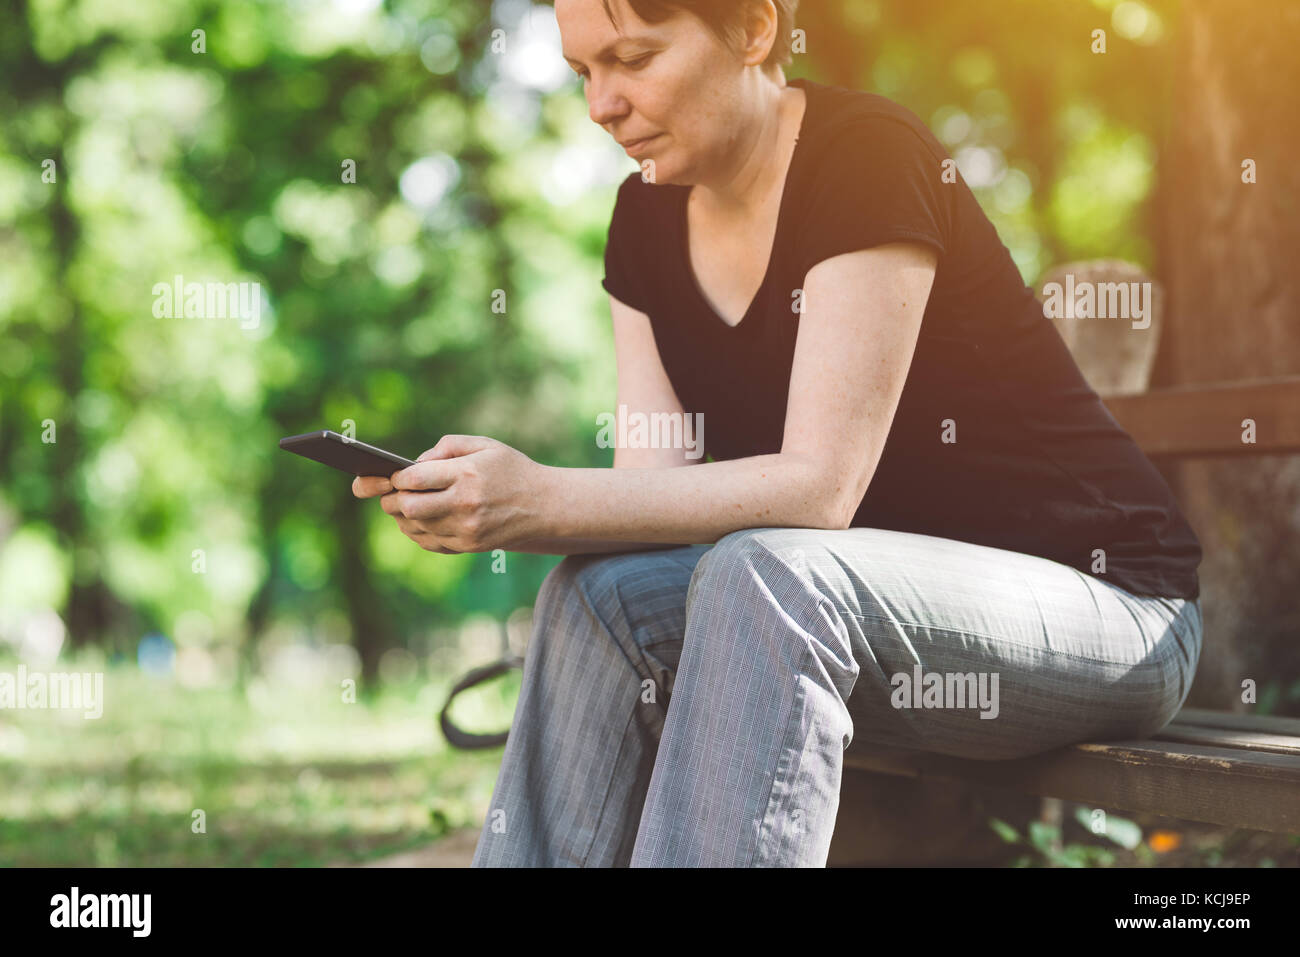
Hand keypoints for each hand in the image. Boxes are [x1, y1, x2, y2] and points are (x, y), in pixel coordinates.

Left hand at [353, 435, 545, 553]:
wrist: (545, 506)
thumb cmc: (512, 470)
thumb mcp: (486, 445)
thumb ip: (447, 447)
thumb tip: (414, 464)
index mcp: (468, 474)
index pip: (415, 478)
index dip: (397, 476)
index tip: (396, 474)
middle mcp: (465, 504)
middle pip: (408, 507)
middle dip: (392, 498)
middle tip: (392, 491)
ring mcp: (467, 529)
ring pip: (414, 527)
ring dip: (402, 515)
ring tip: (404, 504)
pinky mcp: (469, 546)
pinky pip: (429, 542)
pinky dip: (416, 531)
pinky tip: (418, 520)